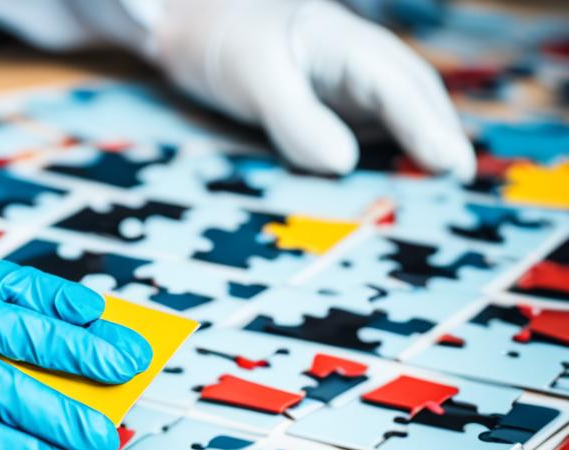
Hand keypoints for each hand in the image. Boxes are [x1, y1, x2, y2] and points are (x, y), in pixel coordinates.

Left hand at [153, 0, 474, 178]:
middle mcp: (365, 68)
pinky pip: (373, 142)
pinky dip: (387, 168)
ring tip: (438, 205)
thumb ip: (296, 120)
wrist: (202, 31)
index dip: (426, 129)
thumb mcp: (254, 77)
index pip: (398, 89)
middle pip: (416, 105)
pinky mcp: (340, 117)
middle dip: (440, 144)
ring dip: (420, 159)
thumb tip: (342, 163)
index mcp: (349, 46)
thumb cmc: (228, 42)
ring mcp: (355, 93)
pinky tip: (391, 200)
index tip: (448, 166)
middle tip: (460, 192)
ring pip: (401, 125)